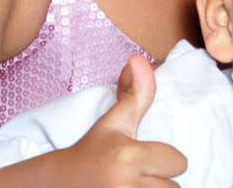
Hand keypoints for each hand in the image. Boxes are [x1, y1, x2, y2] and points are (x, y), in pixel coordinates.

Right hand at [0, 54, 186, 186]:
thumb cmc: (90, 153)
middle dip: (159, 184)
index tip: (144, 160)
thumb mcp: (112, 124)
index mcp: (127, 156)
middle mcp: (125, 184)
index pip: (178, 161)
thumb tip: (139, 59)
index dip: (164, 161)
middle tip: (135, 178)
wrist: (55, 186)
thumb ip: (135, 95)